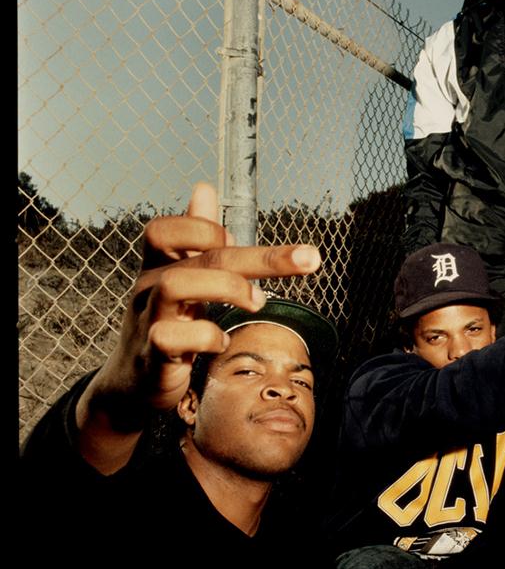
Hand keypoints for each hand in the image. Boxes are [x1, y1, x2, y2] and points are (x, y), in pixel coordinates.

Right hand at [80, 183, 321, 448]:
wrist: (133, 382)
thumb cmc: (166, 321)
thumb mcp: (181, 275)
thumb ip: (195, 237)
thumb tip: (204, 187)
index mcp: (159, 265)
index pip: (168, 228)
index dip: (207, 228)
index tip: (238, 241)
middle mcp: (149, 286)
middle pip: (202, 255)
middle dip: (261, 256)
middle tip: (308, 260)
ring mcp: (147, 318)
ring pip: (176, 286)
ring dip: (228, 288)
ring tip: (257, 302)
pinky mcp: (152, 354)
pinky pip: (171, 338)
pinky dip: (206, 338)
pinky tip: (224, 342)